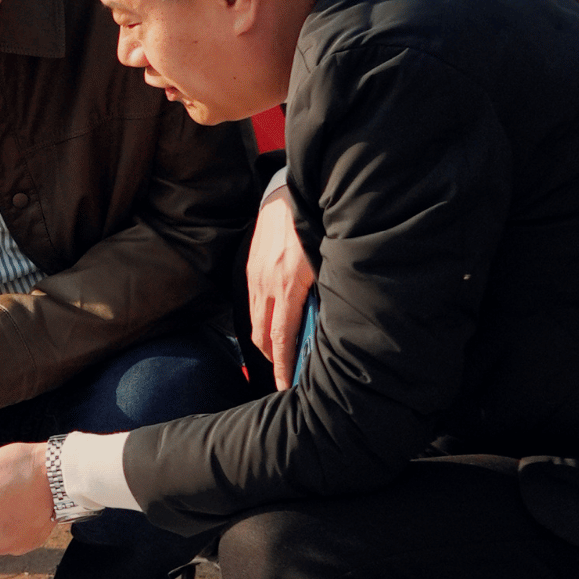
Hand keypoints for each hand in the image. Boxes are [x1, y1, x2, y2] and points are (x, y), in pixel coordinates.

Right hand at [248, 184, 314, 389]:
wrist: (291, 190)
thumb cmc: (318, 225)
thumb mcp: (328, 262)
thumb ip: (324, 294)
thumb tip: (323, 327)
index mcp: (289, 283)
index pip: (282, 338)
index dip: (282, 368)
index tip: (285, 388)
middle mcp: (267, 282)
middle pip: (263, 336)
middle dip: (273, 360)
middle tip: (286, 376)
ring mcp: (255, 274)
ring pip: (255, 322)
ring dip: (267, 341)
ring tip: (282, 354)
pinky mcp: (250, 266)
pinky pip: (253, 303)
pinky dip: (262, 320)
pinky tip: (275, 323)